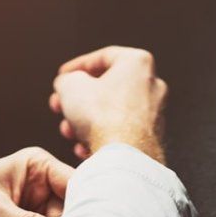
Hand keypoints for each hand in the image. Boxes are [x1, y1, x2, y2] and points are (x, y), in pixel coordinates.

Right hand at [50, 46, 167, 161]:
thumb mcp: (70, 86)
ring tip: (69, 130)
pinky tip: (84, 147)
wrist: (124, 159)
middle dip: (79, 99)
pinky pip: (121, 133)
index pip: (103, 57)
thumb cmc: (103, 118)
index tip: (63, 76)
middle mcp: (152, 85)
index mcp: (138, 63)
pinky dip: (101, 137)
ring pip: (112, 112)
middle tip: (61, 105)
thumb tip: (67, 84)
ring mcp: (155, 114)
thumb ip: (67, 79)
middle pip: (107, 87)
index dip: (77, 67)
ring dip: (86, 120)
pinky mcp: (151, 138)